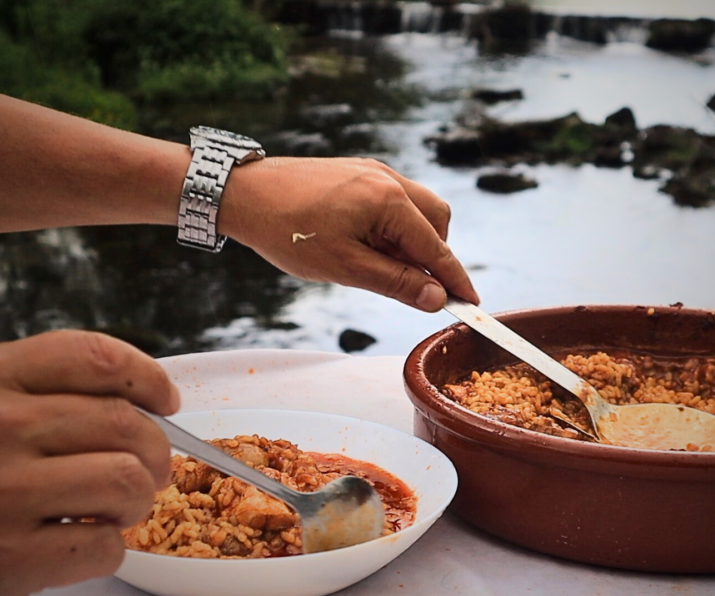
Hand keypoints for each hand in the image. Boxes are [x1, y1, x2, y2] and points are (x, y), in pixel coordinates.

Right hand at [0, 331, 178, 595]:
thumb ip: (47, 392)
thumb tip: (144, 408)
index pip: (96, 359)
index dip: (148, 379)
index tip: (166, 400)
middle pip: (125, 424)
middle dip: (156, 451)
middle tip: (152, 468)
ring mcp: (3, 493)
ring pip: (126, 481)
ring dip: (136, 499)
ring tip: (116, 506)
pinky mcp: (7, 558)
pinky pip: (104, 546)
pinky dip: (109, 547)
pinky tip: (82, 539)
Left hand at [223, 157, 479, 311]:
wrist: (243, 193)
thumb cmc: (287, 230)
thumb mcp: (344, 268)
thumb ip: (396, 283)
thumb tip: (436, 298)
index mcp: (388, 201)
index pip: (436, 247)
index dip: (455, 279)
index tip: (471, 304)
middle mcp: (388, 179)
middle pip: (437, 221)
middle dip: (434, 256)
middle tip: (412, 286)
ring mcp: (374, 171)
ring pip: (417, 208)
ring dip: (413, 241)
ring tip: (379, 265)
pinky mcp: (360, 172)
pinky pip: (395, 199)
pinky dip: (395, 226)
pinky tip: (366, 244)